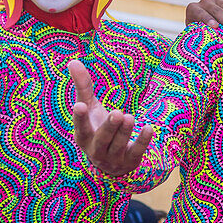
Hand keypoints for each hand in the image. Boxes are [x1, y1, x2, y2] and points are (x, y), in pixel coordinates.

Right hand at [68, 60, 152, 175]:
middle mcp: (96, 150)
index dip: (79, 118)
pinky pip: (137, 152)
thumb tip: (73, 61)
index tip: (78, 105)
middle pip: (102, 139)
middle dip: (109, 127)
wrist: (112, 161)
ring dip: (125, 132)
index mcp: (83, 136)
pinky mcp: (130, 161)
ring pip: (119, 145)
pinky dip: (143, 141)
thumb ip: (83, 86)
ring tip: (130, 117)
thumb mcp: (91, 107)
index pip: (81, 128)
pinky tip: (149, 128)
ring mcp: (113, 159)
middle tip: (117, 113)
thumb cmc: (97, 127)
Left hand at [184, 0, 222, 34]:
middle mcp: (205, 2)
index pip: (200, 13)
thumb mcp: (197, 36)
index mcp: (193, 9)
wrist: (208, 28)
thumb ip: (200, 36)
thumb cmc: (201, 35)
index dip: (207, 19)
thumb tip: (207, 47)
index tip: (216, 26)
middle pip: (216, 10)